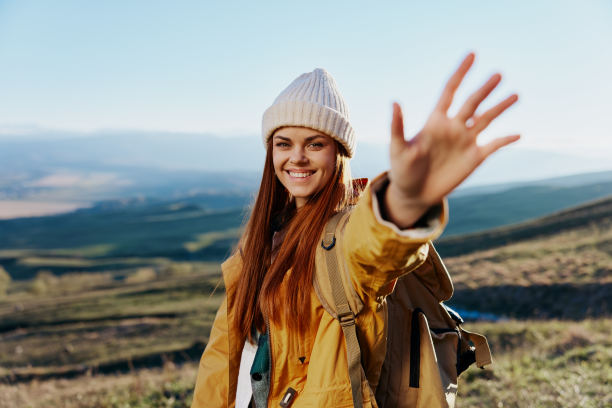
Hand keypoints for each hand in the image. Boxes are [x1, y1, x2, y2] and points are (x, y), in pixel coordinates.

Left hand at [385, 52, 519, 227]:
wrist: (413, 193)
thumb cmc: (402, 169)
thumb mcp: (397, 148)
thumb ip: (398, 126)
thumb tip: (395, 102)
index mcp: (436, 121)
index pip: (450, 91)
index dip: (461, 73)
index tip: (472, 55)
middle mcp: (453, 127)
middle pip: (472, 102)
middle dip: (485, 89)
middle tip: (498, 74)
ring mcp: (465, 141)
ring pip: (487, 119)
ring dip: (500, 107)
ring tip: (515, 95)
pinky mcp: (474, 158)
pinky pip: (493, 146)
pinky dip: (505, 140)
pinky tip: (517, 134)